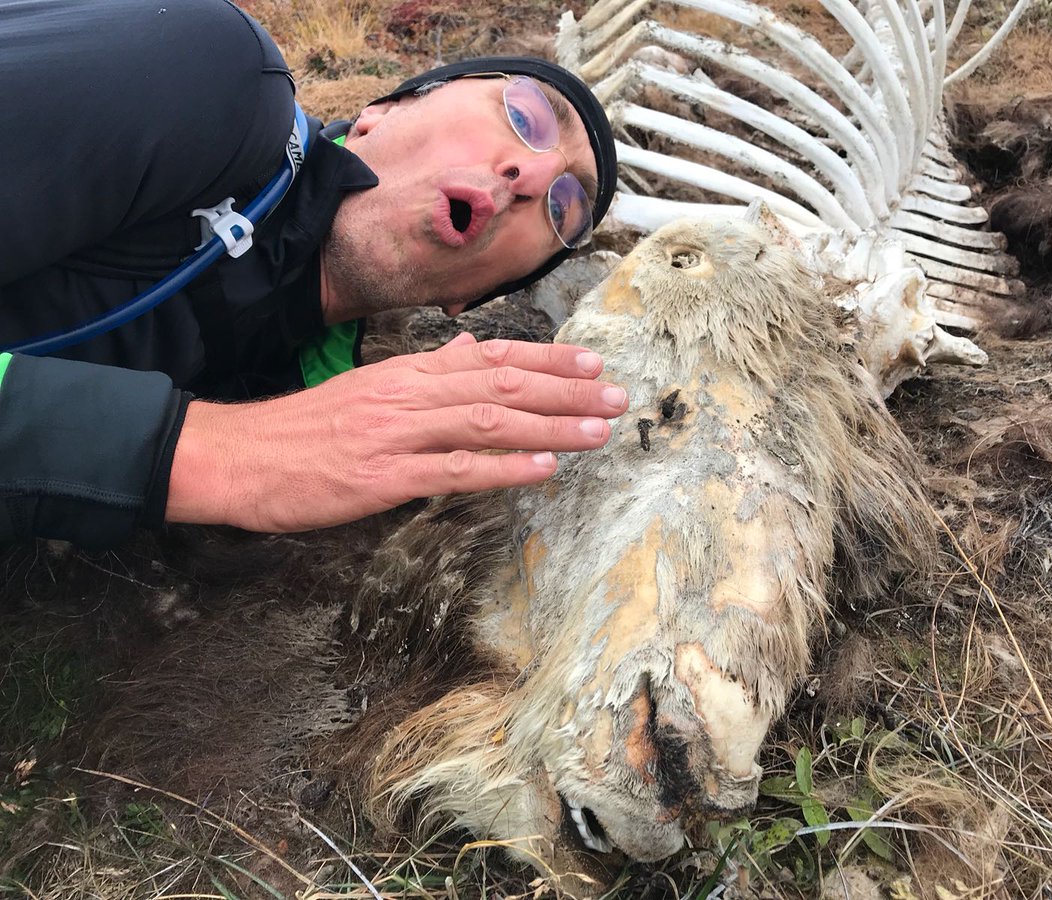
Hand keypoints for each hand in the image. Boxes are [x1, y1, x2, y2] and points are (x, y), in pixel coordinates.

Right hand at [165, 333, 627, 531]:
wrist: (238, 457)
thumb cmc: (304, 429)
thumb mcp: (367, 388)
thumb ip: (423, 371)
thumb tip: (465, 349)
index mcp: (407, 372)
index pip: (490, 358)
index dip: (547, 360)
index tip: (591, 363)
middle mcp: (410, 394)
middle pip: (502, 385)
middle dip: (566, 391)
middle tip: (617, 397)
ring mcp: (397, 433)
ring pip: (489, 422)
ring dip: (551, 426)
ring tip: (598, 431)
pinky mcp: (383, 476)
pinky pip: (454, 470)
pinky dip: (503, 468)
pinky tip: (543, 469)